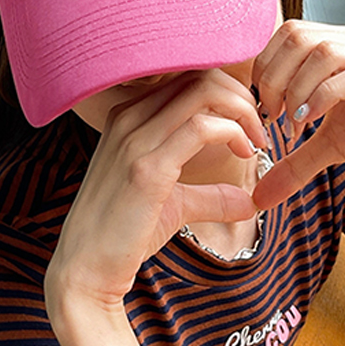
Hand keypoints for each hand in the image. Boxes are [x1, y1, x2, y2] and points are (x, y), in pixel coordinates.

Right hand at [45, 71, 266, 312]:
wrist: (85, 271)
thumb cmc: (123, 236)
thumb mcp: (172, 205)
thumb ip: (209, 195)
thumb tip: (249, 201)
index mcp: (128, 117)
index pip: (186, 76)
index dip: (226, 93)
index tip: (248, 124)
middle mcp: (128, 118)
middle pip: (197, 74)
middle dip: (239, 94)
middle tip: (259, 129)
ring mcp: (134, 139)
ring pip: (202, 91)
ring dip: (242, 110)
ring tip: (256, 141)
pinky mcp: (146, 168)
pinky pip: (202, 128)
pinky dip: (234, 132)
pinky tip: (245, 153)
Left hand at [251, 20, 344, 208]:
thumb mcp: (332, 147)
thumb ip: (294, 163)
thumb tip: (259, 198)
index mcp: (338, 46)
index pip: (287, 34)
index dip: (265, 67)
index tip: (261, 107)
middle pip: (297, 35)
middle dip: (273, 77)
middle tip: (270, 115)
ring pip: (323, 50)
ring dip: (297, 87)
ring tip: (292, 122)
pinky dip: (325, 96)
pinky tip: (312, 120)